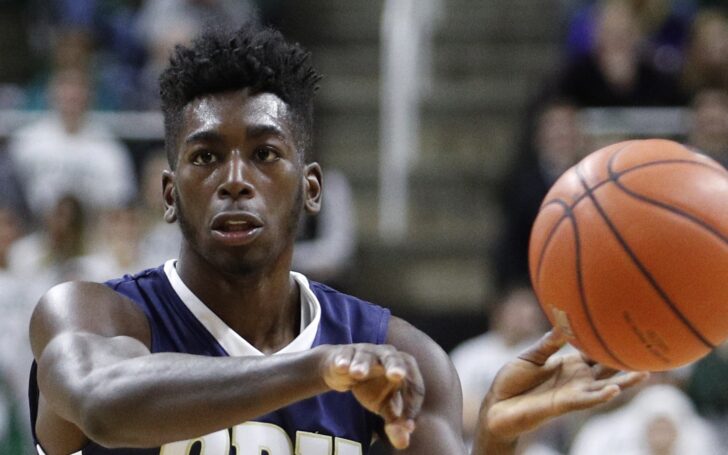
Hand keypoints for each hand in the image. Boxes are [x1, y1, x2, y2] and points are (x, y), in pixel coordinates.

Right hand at [320, 344, 424, 448]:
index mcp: (404, 367)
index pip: (413, 384)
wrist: (342, 370)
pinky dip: (344, 362)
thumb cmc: (372, 387)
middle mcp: (386, 356)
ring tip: (358, 373)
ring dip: (362, 365)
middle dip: (395, 366)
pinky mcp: (345, 354)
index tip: (404, 423)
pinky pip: (345, 356)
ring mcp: (365, 352)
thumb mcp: (385, 406)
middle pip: (393, 358)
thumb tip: (403, 442)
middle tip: (397, 376)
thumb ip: (396, 423)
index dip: (411, 404)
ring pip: (366, 356)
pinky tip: (343, 368)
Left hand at [482, 330, 648, 441]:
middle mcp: (577, 379)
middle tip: (652, 352)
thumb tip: (563, 322)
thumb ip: (548, 343)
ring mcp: (573, 392)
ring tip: (646, 374)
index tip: (629, 328)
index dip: (611, 342)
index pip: (596, 352)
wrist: (496, 404)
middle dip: (628, 362)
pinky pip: (585, 401)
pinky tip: (613, 391)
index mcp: (570, 364)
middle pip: (608, 370)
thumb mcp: (531, 356)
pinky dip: (599, 396)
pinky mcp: (563, 405)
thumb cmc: (512, 380)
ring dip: (625, 383)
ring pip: (604, 388)